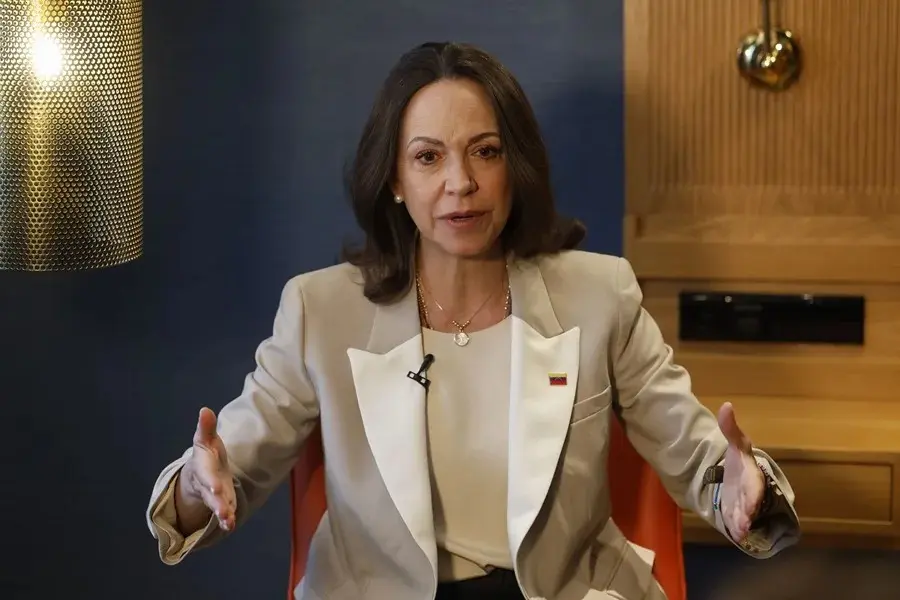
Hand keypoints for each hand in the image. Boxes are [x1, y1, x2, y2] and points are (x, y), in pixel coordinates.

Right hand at [180, 407, 236, 531]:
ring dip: (223, 515)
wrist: (201, 472)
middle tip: (223, 512)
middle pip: (211, 496)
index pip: (206, 476)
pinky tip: (230, 526)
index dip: (210, 482)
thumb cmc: (206, 454)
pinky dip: (227, 520)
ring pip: (217, 507)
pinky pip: (225, 514)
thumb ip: (206, 427)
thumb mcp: (206, 439)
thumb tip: (205, 410)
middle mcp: (207, 485)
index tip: (215, 488)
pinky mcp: (224, 503)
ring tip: (228, 522)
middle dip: (217, 503)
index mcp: (203, 469)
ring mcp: (215, 496)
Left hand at [717, 402, 764, 541]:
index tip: (750, 503)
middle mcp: (750, 493)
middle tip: (744, 522)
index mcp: (752, 475)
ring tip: (739, 532)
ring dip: (742, 524)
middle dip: (748, 512)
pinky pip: (737, 523)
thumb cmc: (738, 460)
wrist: (735, 474)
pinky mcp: (736, 514)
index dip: (753, 494)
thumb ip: (730, 428)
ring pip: (744, 516)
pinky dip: (736, 529)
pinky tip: (735, 535)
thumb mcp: (735, 443)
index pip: (755, 485)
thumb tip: (726, 406)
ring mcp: (743, 505)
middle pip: (751, 504)